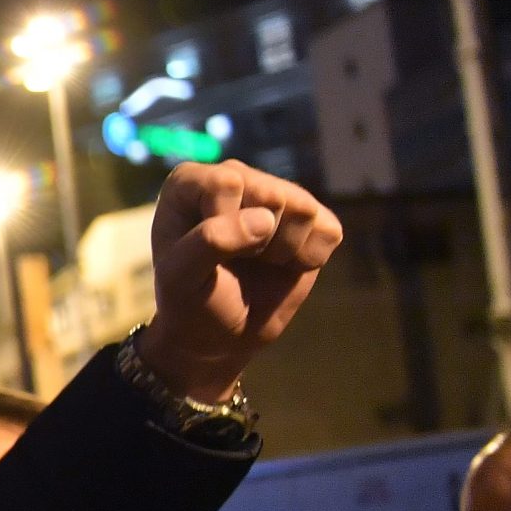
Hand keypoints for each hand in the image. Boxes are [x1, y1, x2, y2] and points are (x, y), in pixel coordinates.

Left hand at [142, 159, 342, 402]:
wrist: (219, 333)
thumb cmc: (191, 301)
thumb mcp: (181, 279)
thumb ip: (209, 243)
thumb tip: (265, 220)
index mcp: (191, 182)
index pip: (227, 184)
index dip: (225, 225)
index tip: (207, 254)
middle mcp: (235, 177)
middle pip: (273, 196)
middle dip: (259, 242)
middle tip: (236, 263)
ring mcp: (277, 194)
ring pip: (304, 211)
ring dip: (283, 251)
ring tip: (258, 262)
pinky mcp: (312, 219)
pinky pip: (329, 231)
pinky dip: (310, 259)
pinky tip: (283, 265)